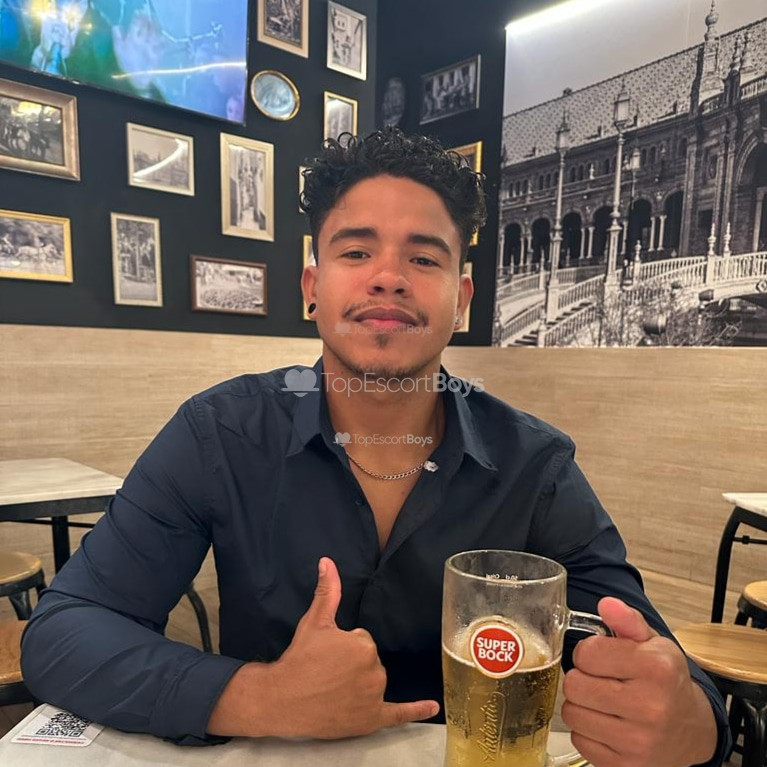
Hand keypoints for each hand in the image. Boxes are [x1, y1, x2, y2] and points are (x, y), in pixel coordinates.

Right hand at [263, 557, 437, 738]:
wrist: (283, 699)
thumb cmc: (300, 659)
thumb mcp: (314, 621)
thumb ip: (328, 591)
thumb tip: (328, 562)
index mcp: (364, 644)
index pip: (363, 641)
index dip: (344, 647)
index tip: (328, 655)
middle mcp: (374, 670)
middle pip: (370, 661)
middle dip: (352, 665)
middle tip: (328, 673)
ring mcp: (374, 696)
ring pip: (375, 682)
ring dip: (360, 684)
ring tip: (333, 689)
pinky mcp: (371, 719)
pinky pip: (399, 714)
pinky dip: (416, 711)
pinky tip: (432, 707)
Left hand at [561, 597, 717, 766]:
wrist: (692, 728)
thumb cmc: (666, 680)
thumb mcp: (653, 643)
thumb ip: (627, 621)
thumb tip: (606, 604)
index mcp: (657, 669)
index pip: (587, 653)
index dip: (588, 652)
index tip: (601, 656)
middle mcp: (650, 706)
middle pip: (574, 684)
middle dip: (581, 678)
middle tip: (599, 679)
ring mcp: (638, 741)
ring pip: (572, 713)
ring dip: (581, 704)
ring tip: (601, 700)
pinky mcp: (627, 765)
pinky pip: (580, 741)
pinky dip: (586, 731)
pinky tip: (605, 722)